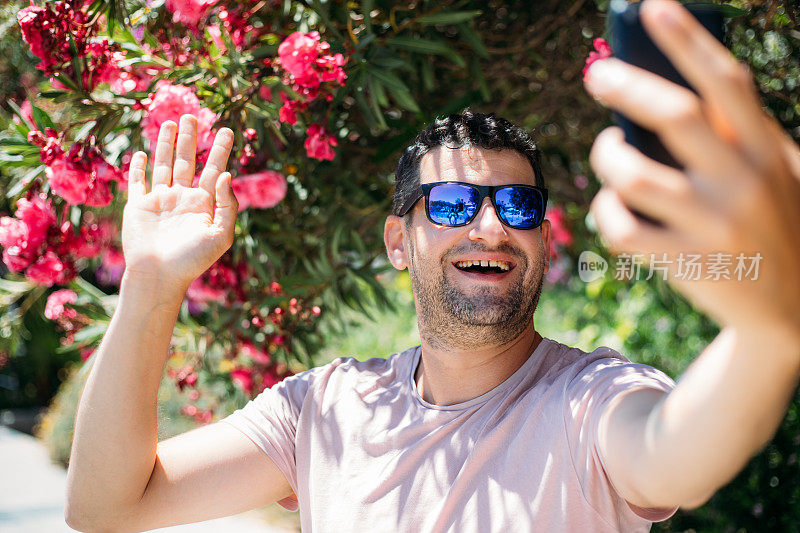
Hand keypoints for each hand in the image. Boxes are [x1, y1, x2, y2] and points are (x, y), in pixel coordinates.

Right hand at [121, 114, 237, 292]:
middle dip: (190, 139)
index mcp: (204, 204)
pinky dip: (139, 167)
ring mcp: (160, 201)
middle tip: (192, 115)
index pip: (214, 170)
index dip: (220, 150)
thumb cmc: (193, 260)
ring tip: (171, 122)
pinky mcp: (139, 206)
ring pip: (164, 165)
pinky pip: (138, 182)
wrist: (159, 276)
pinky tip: (143, 153)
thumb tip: (227, 174)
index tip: (226, 130)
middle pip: (187, 161)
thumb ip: (227, 205)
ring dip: (166, 144)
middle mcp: (183, 199)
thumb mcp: (220, 234)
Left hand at [585, 0, 799, 340]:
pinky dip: (604, 209)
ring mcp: (714, 226)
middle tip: (597, 73)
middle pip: (674, 116)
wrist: (792, 311)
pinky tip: (612, 205)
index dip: (686, 40)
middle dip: (627, 86)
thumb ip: (734, 135)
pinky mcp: (685, 263)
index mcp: (768, 151)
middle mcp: (745, 184)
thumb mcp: (773, 172)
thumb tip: (657, 89)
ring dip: (607, 155)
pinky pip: (620, 226)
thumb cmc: (771, 223)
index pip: (726, 83)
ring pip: (634, 175)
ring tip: (607, 149)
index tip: (650, 7)